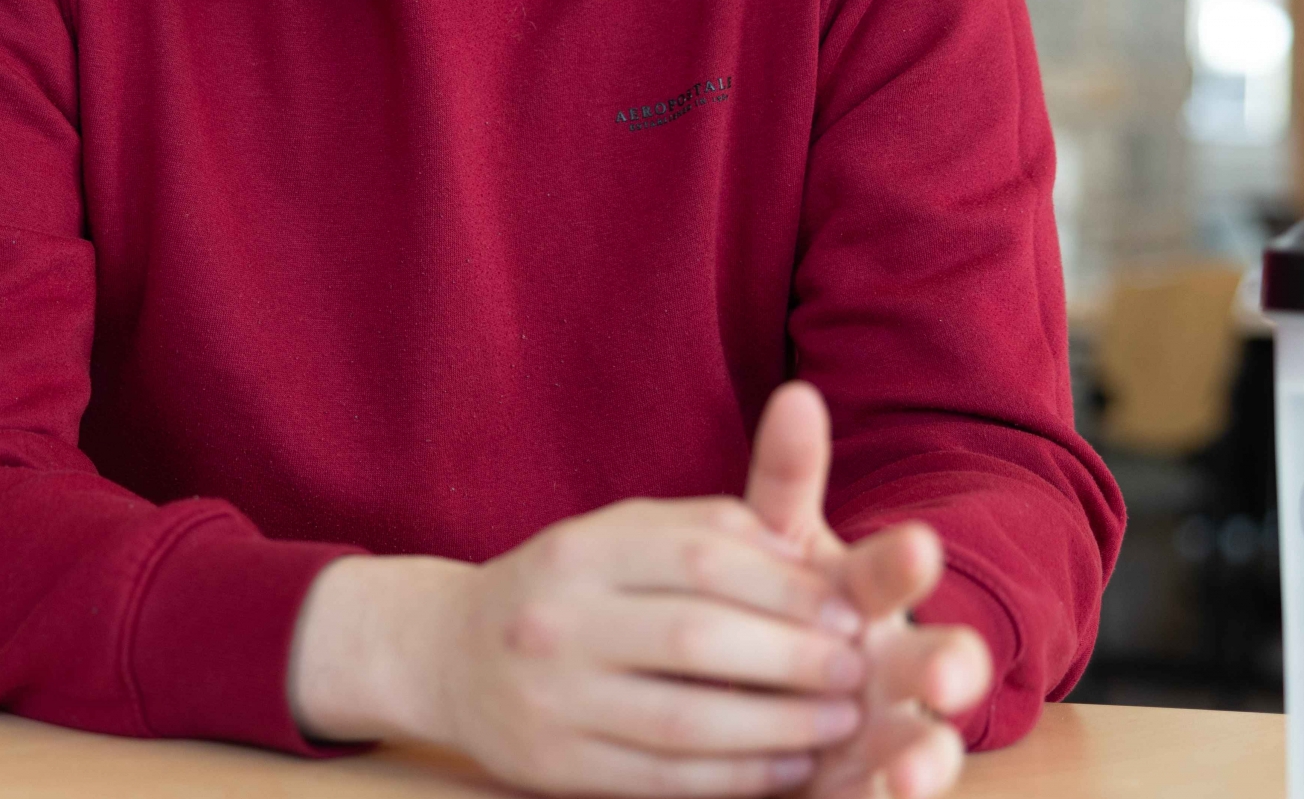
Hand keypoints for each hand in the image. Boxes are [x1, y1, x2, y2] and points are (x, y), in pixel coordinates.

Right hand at [292, 495, 869, 794]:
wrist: (446, 653)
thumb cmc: (566, 586)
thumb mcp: (618, 533)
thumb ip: (705, 530)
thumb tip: (805, 554)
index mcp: (581, 550)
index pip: (700, 556)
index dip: (785, 586)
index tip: (848, 607)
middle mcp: (558, 620)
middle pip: (698, 639)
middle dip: (792, 657)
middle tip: (858, 667)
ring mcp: (551, 698)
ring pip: (685, 719)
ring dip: (777, 725)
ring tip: (840, 722)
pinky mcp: (554, 766)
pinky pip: (663, 777)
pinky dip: (736, 776)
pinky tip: (789, 768)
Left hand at [744, 383, 992, 798]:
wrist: (762, 684)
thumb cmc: (779, 603)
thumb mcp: (775, 541)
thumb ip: (787, 479)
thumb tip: (796, 394)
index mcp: (869, 595)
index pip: (894, 572)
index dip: (905, 562)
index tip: (917, 543)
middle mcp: (894, 664)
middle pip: (938, 661)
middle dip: (950, 663)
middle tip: (950, 666)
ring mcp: (885, 731)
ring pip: (921, 745)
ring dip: (925, 754)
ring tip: (916, 766)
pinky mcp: (859, 787)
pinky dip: (877, 798)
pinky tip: (882, 793)